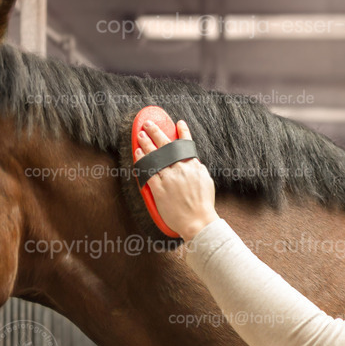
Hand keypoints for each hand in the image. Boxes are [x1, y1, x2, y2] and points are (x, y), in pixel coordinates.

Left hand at [135, 119, 219, 240]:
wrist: (198, 222)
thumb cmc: (203, 205)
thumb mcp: (206, 181)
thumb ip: (197, 169)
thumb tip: (192, 161)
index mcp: (193, 166)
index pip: (186, 144)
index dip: (182, 132)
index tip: (179, 123)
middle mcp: (181, 169)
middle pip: (166, 146)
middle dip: (156, 132)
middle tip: (148, 124)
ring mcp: (169, 178)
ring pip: (155, 156)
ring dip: (146, 143)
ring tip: (140, 135)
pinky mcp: (159, 189)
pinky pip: (148, 172)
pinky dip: (142, 161)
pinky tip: (138, 154)